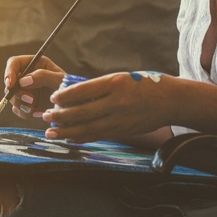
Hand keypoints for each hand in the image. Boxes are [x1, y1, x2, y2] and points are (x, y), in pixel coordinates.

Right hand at [4, 55, 64, 119]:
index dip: (9, 72)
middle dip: (17, 93)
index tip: (11, 84)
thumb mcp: (59, 79)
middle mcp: (28, 76)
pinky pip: (18, 109)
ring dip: (21, 104)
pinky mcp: (27, 104)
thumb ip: (42, 76)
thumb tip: (23, 81)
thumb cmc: (70, 88)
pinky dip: (25, 113)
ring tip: (36, 108)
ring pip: (12, 97)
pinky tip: (38, 113)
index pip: (14, 63)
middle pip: (10, 82)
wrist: (74, 106)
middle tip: (30, 100)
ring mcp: (26, 90)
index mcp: (35, 64)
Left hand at [42, 71, 172, 142]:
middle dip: (60, 115)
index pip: (83, 90)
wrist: (171, 100)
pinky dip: (82, 137)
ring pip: (87, 127)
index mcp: (115, 83)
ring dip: (66, 131)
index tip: (53, 98)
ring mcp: (120, 119)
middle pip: (81, 112)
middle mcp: (116, 102)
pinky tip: (70, 138)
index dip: (65, 96)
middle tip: (46, 116)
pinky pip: (98, 135)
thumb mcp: (122, 78)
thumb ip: (101, 87)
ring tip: (51, 131)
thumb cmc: (145, 84)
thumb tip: (74, 95)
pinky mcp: (123, 131)